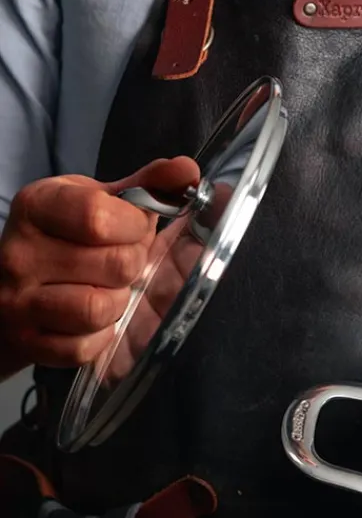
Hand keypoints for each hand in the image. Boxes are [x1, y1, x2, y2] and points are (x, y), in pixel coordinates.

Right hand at [0, 157, 199, 376]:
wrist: (7, 297)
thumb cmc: (64, 244)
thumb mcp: (96, 204)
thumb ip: (144, 188)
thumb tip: (188, 170)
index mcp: (39, 207)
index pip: (98, 215)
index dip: (133, 227)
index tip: (133, 229)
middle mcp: (21, 252)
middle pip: (115, 265)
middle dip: (133, 267)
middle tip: (119, 266)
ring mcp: (19, 301)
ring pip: (99, 308)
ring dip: (117, 304)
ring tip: (106, 293)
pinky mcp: (28, 343)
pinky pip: (83, 347)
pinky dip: (99, 338)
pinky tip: (91, 323)